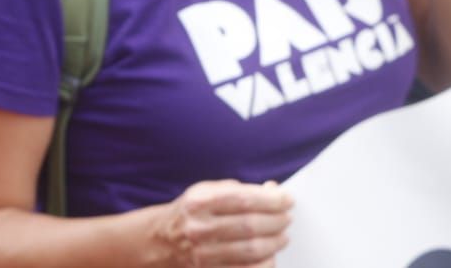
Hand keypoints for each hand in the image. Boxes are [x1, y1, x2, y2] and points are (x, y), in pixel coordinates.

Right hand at [152, 179, 291, 267]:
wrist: (162, 241)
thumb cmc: (192, 213)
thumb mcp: (207, 191)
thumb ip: (239, 190)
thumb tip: (273, 191)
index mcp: (199, 202)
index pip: (244, 199)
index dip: (272, 200)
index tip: (288, 200)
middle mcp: (198, 228)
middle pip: (250, 225)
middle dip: (277, 221)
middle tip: (287, 218)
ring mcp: (202, 254)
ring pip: (250, 250)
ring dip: (274, 243)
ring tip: (282, 236)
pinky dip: (264, 264)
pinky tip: (270, 255)